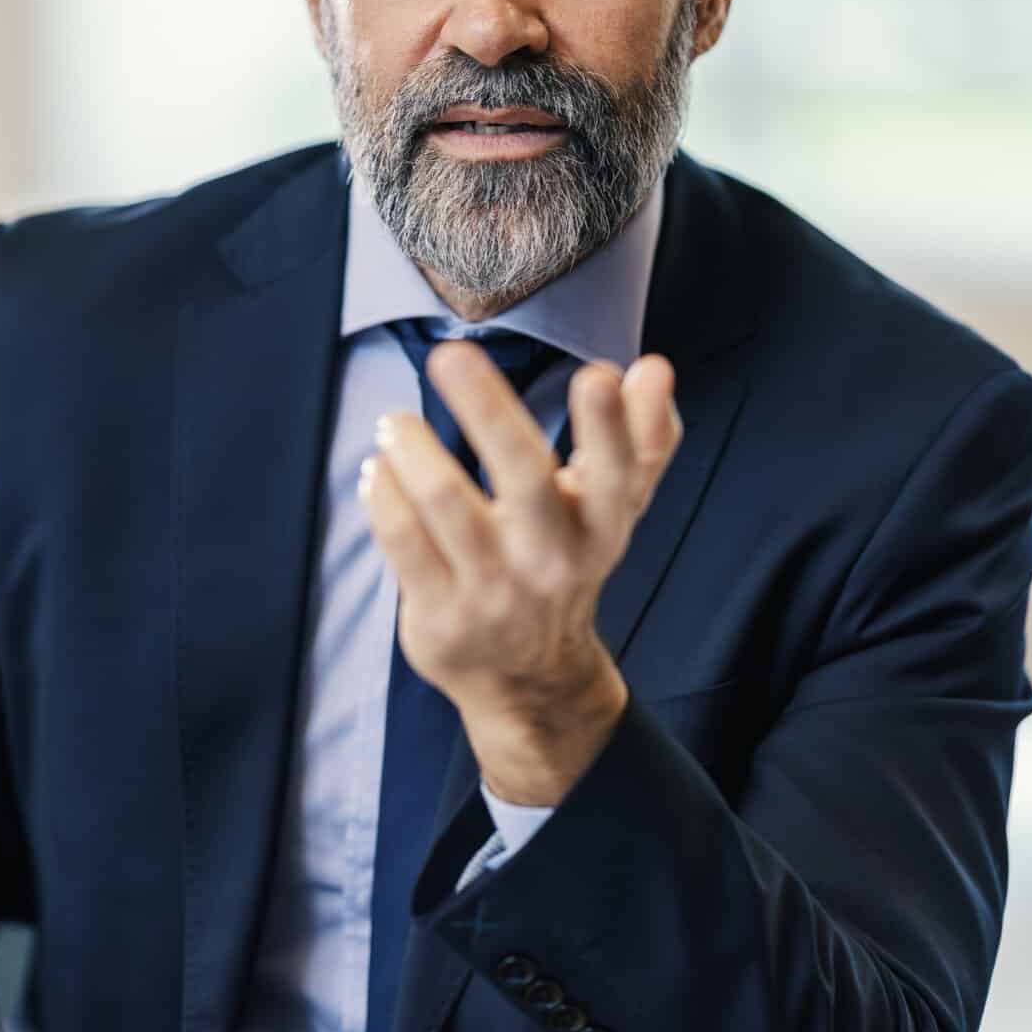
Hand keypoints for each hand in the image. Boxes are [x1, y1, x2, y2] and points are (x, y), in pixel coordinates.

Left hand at [360, 344, 681, 805]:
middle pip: (523, 473)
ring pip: (445, 500)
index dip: (613, 426)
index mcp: (602, 525)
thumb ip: (641, 438)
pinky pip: (402, 540)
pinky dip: (383, 493)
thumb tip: (653, 367)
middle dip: (487, 407)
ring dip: (413, 448)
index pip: (618, 471)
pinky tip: (378, 468)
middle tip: (450, 353)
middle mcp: (553, 559)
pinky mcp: (441, 615)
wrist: (527, 678)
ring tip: (393, 422)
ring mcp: (494, 590)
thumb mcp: (613, 510)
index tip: (599, 374)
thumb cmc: (565, 563)